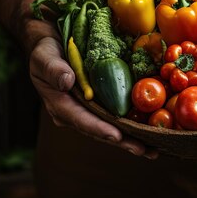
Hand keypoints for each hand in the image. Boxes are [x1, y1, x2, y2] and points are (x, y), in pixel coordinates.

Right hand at [29, 34, 158, 158]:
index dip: (99, 128)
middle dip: (122, 141)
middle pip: (99, 131)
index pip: (81, 120)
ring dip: (131, 139)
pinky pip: (115, 118)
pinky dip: (131, 126)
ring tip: (152, 150)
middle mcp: (74, 114)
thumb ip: (53, 69)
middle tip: (143, 149)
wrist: (52, 48)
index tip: (116, 136)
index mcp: (60, 106)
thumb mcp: (44, 58)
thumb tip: (66, 81)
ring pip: (110, 128)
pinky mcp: (98, 106)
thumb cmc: (46, 53)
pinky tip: (148, 132)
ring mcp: (87, 112)